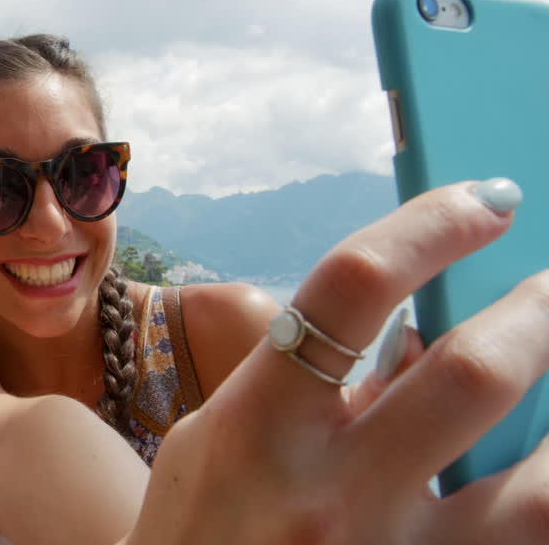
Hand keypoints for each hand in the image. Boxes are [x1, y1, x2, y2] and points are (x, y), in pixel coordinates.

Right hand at [125, 180, 548, 544]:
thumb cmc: (197, 529)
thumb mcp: (218, 439)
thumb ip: (309, 387)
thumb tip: (423, 337)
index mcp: (257, 426)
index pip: (352, 289)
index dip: (432, 227)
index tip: (490, 200)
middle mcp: (331, 490)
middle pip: (474, 373)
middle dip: (540, 310)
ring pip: (541, 488)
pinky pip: (529, 543)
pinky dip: (545, 489)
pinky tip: (544, 461)